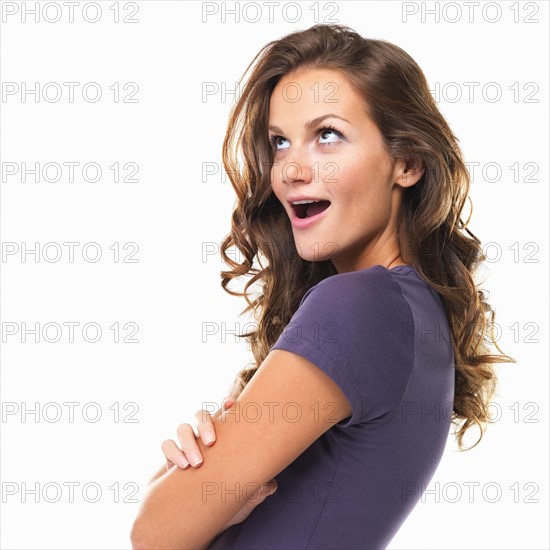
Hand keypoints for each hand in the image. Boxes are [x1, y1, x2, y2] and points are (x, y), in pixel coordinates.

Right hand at [160, 394, 277, 531]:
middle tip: (211, 442)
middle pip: (201, 415)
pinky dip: (172, 452)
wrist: (194, 528)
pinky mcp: (169, 460)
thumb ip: (256, 492)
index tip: (231, 402)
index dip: (226, 406)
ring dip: (188, 442)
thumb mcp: (241, 501)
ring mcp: (185, 448)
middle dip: (205, 424)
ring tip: (196, 463)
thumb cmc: (221, 509)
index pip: (224, 416)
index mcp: (223, 443)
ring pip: (183, 429)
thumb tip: (271, 485)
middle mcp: (203, 441)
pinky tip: (181, 467)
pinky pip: (167, 445)